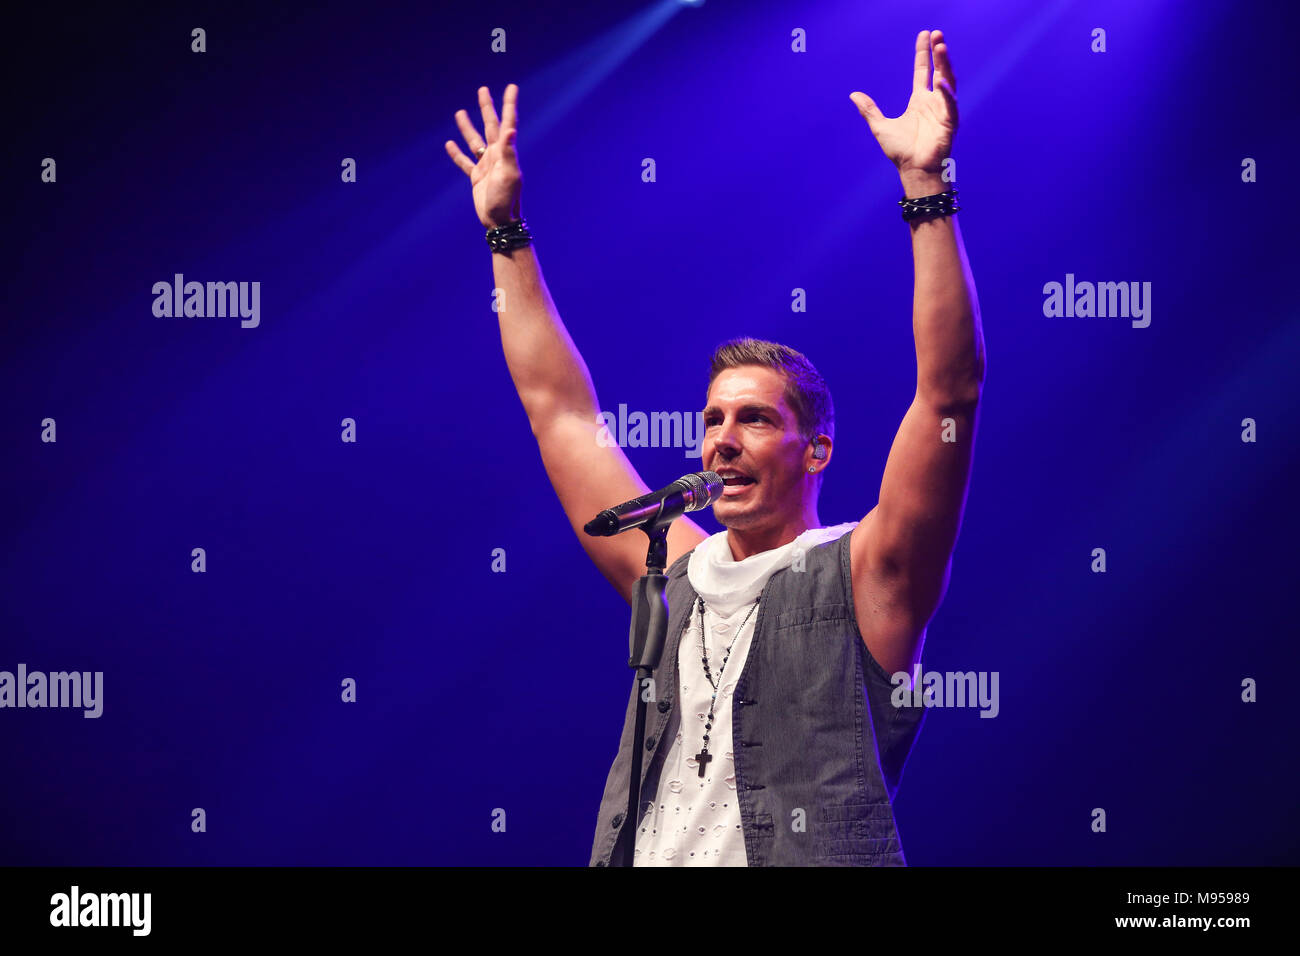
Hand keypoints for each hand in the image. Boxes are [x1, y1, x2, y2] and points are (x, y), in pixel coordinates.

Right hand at [445, 84, 522, 227]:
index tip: (512, 87)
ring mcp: (485, 166)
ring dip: (467, 126)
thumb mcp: (509, 174)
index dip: (509, 104)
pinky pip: (464, 162)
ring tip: (460, 112)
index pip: (507, 122)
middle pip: (490, 126)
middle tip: (483, 90)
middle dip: (487, 107)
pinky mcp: (476, 177)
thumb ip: (509, 151)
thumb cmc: (506, 198)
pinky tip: (449, 144)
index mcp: (505, 152)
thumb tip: (510, 129)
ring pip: (474, 141)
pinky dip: (456, 153)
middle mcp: (496, 155)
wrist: (499, 221)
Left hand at [849, 30, 957, 177]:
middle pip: (938, 70)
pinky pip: (950, 105)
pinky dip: (947, 94)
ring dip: (945, 65)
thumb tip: (853, 95)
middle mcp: (933, 102)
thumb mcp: (880, 126)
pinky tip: (941, 82)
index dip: (924, 53)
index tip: (925, 35)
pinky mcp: (950, 122)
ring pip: (947, 81)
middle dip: (938, 52)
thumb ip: (869, 110)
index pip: (923, 71)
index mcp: (919, 101)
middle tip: (936, 34)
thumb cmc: (900, 151)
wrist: (913, 170)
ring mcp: (943, 110)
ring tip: (941, 47)